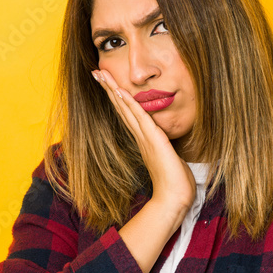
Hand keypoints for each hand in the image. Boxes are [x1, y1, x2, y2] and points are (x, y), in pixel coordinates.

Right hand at [93, 68, 195, 215]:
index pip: (129, 114)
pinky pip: (138, 117)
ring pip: (126, 109)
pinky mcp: (153, 140)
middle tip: (97, 73)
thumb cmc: (175, 184)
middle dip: (110, 89)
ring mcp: (145, 138)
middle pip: (122, 107)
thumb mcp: (171, 160)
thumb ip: (166, 150)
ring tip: (101, 75)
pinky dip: (128, 103)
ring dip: (113, 90)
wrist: (173, 200)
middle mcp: (141, 138)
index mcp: (145, 141)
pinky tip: (119, 91)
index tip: (109, 84)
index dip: (118, 98)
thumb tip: (168, 145)